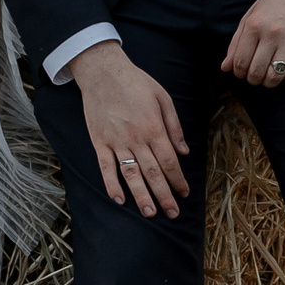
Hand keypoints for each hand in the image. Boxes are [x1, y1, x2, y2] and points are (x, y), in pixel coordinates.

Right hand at [69, 41, 189, 217]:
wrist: (103, 71)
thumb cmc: (136, 83)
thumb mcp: (163, 98)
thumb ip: (174, 127)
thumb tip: (184, 152)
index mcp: (154, 128)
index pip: (170, 162)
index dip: (178, 180)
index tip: (184, 193)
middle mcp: (136, 138)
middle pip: (153, 173)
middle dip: (164, 195)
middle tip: (172, 213)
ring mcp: (116, 141)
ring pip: (131, 175)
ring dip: (141, 196)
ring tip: (150, 213)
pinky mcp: (100, 141)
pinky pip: (105, 167)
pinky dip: (111, 185)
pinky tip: (119, 199)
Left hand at [223, 0, 284, 86]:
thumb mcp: (251, 15)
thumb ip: (237, 42)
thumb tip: (225, 67)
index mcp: (254, 25)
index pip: (240, 62)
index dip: (239, 73)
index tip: (242, 72)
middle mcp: (270, 33)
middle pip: (256, 72)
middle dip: (253, 79)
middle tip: (256, 77)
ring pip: (275, 76)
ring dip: (269, 82)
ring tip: (269, 77)